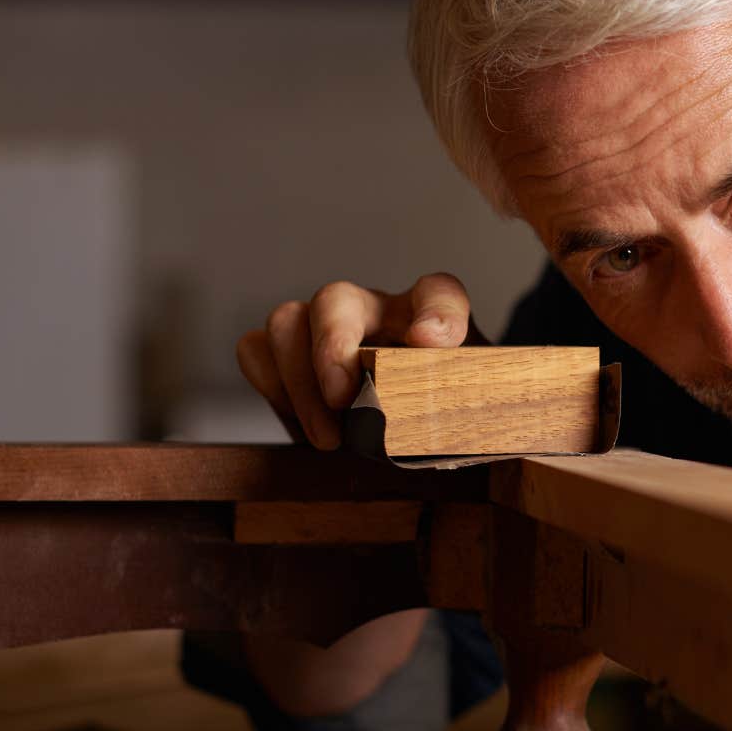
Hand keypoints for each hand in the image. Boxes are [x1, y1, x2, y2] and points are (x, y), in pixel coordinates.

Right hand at [237, 273, 484, 448]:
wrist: (407, 430)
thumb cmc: (435, 413)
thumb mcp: (465, 410)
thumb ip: (476, 406)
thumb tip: (470, 415)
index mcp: (426, 320)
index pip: (439, 294)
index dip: (435, 312)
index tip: (429, 342)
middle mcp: (371, 314)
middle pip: (335, 299)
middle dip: (331, 348)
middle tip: (343, 401)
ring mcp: (322, 331)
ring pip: (286, 321)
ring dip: (297, 381)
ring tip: (328, 437)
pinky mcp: (286, 356)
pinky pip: (255, 349)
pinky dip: (270, 385)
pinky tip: (301, 422)